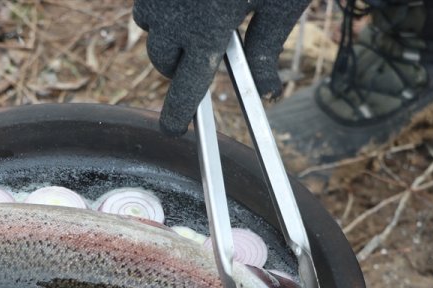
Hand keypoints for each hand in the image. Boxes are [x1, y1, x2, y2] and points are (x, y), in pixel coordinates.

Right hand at [133, 0, 309, 135]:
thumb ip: (267, 47)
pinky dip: (164, 3)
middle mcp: (173, 13)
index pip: (186, 86)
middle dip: (176, 65)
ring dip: (167, 32)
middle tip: (200, 57)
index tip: (173, 129)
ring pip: (150, 26)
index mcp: (207, 30)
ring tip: (195, 17)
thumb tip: (266, 88)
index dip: (178, 113)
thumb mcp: (282, 1)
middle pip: (162, 59)